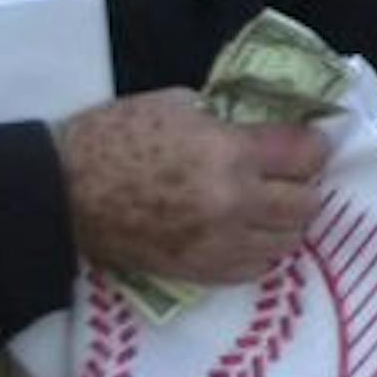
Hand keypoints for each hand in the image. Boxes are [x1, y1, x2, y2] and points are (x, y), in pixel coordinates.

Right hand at [57, 89, 329, 286]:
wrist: (63, 194)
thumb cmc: (113, 137)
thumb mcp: (177, 104)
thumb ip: (226, 119)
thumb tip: (260, 129)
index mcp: (230, 154)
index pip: (305, 154)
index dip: (314, 145)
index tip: (309, 141)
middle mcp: (235, 205)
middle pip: (306, 203)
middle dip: (304, 184)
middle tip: (289, 173)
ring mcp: (220, 245)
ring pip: (287, 241)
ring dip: (285, 220)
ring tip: (269, 204)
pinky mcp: (202, 273)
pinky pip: (257, 269)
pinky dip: (261, 250)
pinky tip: (246, 232)